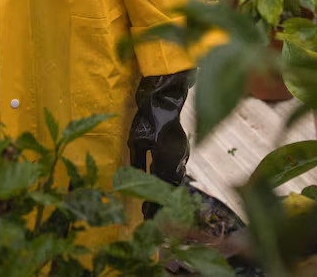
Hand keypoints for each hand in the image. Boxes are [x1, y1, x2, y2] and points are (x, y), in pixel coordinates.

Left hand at [127, 69, 194, 217]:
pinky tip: (164, 188)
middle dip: (162, 204)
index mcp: (166, 159)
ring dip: (168, 195)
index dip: (154, 204)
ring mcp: (183, 154)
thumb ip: (138, 163)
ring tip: (158, 206)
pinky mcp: (182, 149)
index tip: (146, 217)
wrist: (165, 98)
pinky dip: (171, 183)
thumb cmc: (148, 118)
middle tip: (152, 217)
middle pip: (171, 189)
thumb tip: (133, 182)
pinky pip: (178, 171)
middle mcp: (178, 160)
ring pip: (176, 181)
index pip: (160, 188)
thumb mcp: (137, 141)